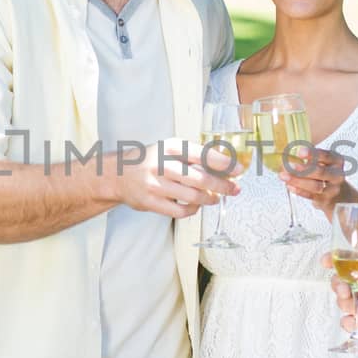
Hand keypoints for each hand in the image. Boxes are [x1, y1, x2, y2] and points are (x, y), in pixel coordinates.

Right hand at [113, 145, 237, 218]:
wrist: (118, 174)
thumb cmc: (151, 161)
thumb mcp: (170, 149)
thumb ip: (194, 156)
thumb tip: (226, 166)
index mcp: (170, 147)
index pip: (203, 155)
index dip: (224, 164)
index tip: (239, 169)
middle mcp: (162, 164)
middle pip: (200, 178)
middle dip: (222, 185)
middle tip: (234, 189)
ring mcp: (155, 185)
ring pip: (192, 196)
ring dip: (209, 199)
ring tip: (215, 198)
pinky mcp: (150, 202)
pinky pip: (180, 211)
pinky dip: (193, 209)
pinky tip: (196, 205)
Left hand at [279, 147, 357, 219]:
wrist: (337, 195)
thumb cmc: (325, 174)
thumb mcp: (322, 162)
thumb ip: (308, 158)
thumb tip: (287, 154)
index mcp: (337, 161)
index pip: (327, 156)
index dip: (313, 154)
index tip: (300, 151)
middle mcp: (337, 175)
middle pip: (321, 172)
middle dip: (304, 169)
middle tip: (290, 166)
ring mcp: (332, 189)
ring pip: (315, 186)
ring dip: (297, 181)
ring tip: (284, 176)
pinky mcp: (325, 200)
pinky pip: (310, 196)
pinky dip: (299, 190)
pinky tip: (289, 185)